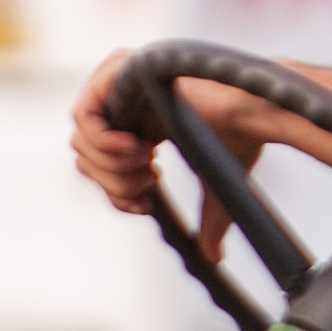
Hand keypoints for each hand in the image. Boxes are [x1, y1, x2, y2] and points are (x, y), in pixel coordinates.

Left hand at [70, 50, 267, 219]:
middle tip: (148, 185)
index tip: (145, 206)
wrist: (252, 113)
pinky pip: (84, 117)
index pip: (101, 165)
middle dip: (114, 183)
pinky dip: (104, 143)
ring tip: (149, 167)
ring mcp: (120, 85)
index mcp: (141, 123)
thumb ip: (207, 219)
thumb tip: (213, 258)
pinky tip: (138, 150)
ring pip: (80, 140)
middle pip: (85, 155)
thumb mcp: (214, 184)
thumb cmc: (241, 137)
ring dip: (112, 167)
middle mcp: (126, 102)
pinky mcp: (119, 72)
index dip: (116, 193)